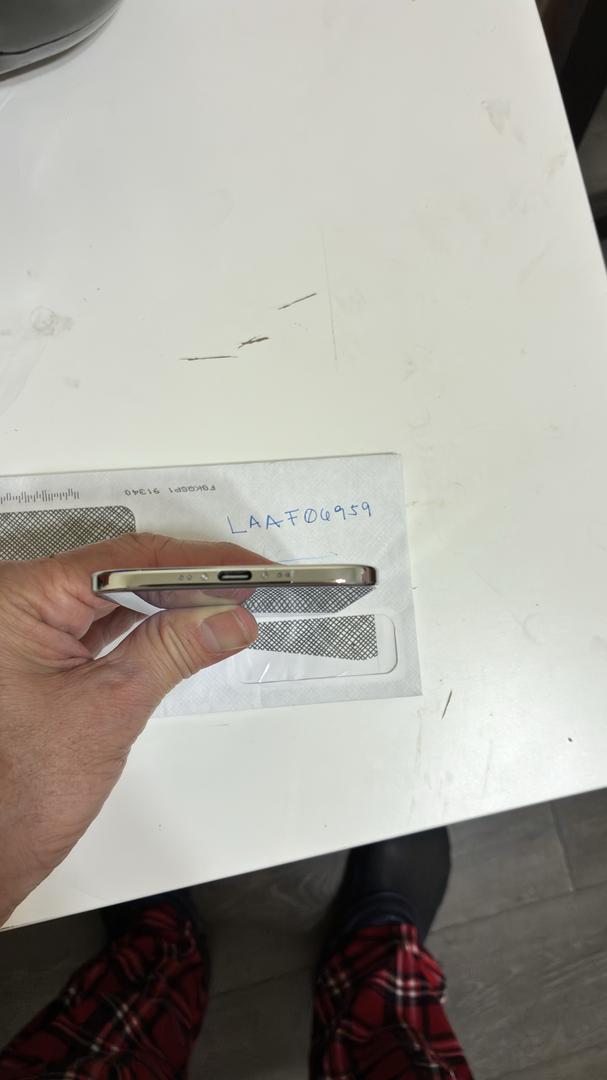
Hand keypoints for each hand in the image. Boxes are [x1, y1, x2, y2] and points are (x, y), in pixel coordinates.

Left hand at [0, 532, 259, 924]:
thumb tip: (228, 617)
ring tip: (228, 601)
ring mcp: (27, 624)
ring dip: (171, 598)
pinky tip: (188, 621)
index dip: (194, 563)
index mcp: (18, 600)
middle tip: (248, 582)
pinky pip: (102, 617)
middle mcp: (17, 602)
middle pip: (119, 569)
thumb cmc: (20, 791)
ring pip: (114, 590)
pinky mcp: (41, 645)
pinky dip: (147, 621)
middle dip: (188, 577)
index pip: (122, 561)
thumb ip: (174, 649)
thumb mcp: (111, 706)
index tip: (244, 569)